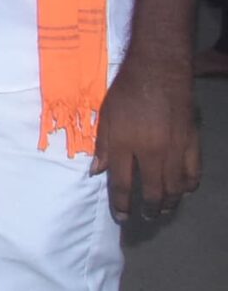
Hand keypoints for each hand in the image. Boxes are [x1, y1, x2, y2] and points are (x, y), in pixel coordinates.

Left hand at [92, 55, 200, 220]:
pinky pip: (193, 172)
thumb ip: (103, 147)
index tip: (122, 217)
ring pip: (175, 187)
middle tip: (147, 217)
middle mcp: (151, 152)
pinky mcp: (191, 143)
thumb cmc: (126, 92)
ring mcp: (174, 150)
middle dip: (149, 208)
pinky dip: (189, 185)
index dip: (121, 204)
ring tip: (163, 209)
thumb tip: (96, 172)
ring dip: (169, 202)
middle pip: (152, 190)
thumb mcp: (106, 117)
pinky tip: (184, 190)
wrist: (158, 72)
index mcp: (125, 145)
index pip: (122, 183)